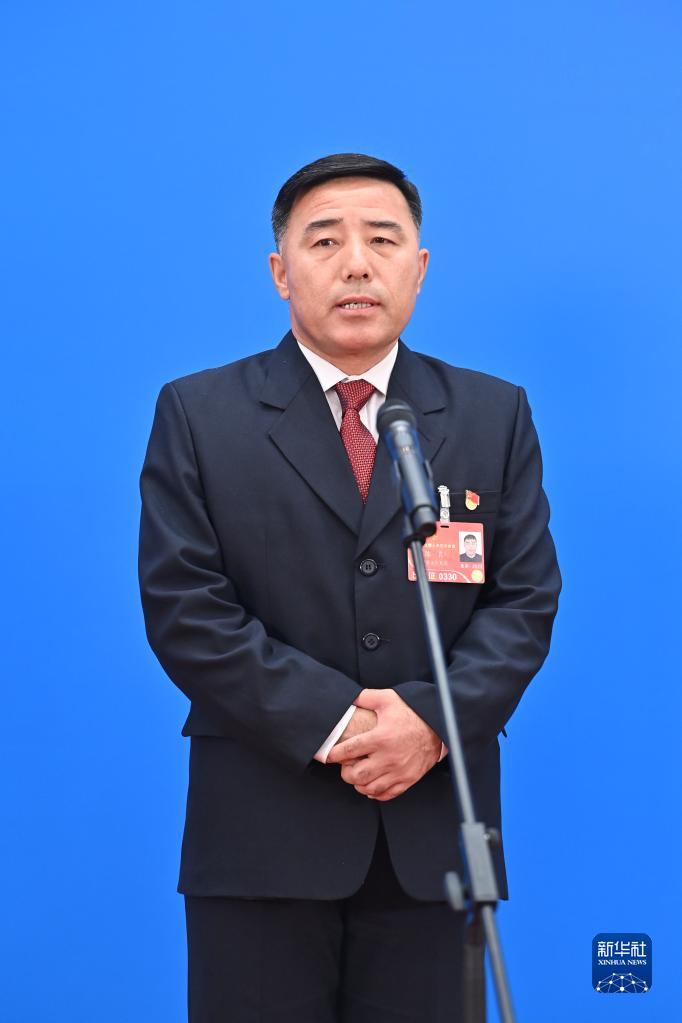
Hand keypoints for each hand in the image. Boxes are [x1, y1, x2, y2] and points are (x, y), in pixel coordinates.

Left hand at [326, 689, 441, 800]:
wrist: (438, 725)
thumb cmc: (412, 712)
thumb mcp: (388, 699)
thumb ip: (365, 697)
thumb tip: (348, 698)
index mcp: (381, 737)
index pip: (348, 751)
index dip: (333, 755)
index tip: (327, 756)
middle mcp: (389, 757)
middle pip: (357, 776)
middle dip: (346, 773)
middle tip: (345, 767)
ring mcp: (399, 771)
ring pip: (370, 788)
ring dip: (359, 784)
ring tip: (357, 776)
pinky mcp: (408, 779)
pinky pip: (387, 794)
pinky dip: (375, 793)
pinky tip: (371, 785)